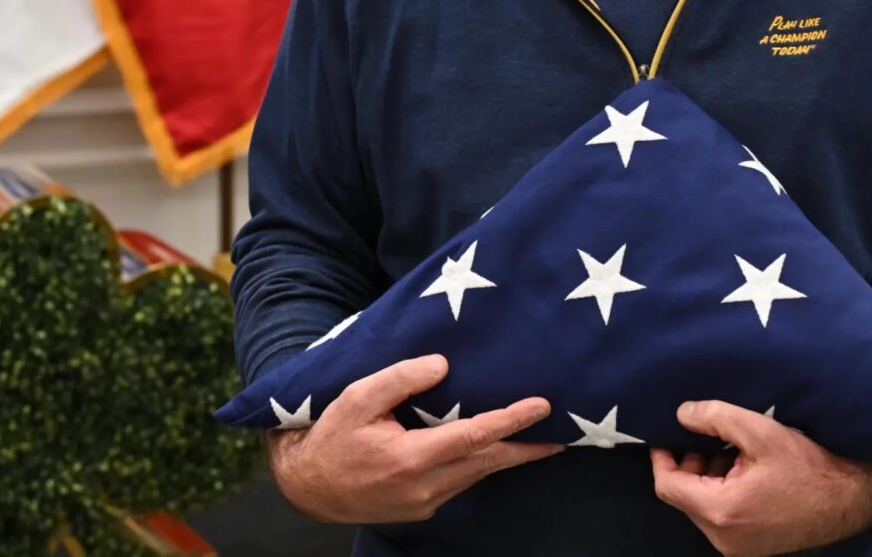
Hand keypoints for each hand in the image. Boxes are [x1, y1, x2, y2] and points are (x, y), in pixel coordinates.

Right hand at [269, 354, 563, 523]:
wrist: (308, 487)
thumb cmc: (331, 437)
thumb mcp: (356, 398)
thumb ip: (400, 379)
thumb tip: (442, 365)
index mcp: (411, 459)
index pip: (475, 436)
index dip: (511, 421)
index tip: (541, 406)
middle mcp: (425, 486)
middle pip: (488, 462)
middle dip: (527, 447)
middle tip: (563, 432)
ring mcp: (426, 501)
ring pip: (478, 475)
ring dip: (508, 456)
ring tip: (538, 437)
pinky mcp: (423, 506)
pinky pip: (462, 481)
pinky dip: (483, 464)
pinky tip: (495, 449)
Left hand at [651, 401, 871, 556]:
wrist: (851, 497)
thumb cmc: (810, 465)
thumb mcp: (760, 430)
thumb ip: (714, 417)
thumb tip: (681, 414)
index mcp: (721, 511)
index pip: (668, 485)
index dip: (663, 455)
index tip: (668, 432)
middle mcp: (724, 538)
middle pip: (685, 496)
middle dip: (691, 463)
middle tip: (709, 436)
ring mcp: (738, 547)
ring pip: (703, 507)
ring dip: (709, 477)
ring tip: (734, 451)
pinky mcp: (752, 547)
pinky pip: (723, 517)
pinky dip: (725, 492)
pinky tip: (747, 470)